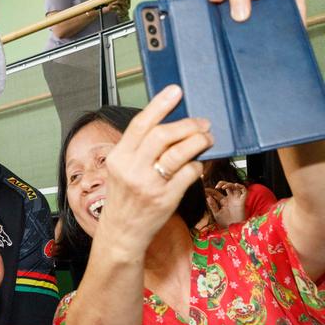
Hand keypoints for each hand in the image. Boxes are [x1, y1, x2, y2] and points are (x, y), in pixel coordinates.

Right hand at [98, 85, 211, 252]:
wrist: (121, 233)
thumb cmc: (124, 199)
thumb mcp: (121, 170)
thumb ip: (138, 149)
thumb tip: (169, 127)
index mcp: (117, 158)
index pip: (140, 125)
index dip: (160, 105)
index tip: (175, 90)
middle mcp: (131, 169)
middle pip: (163, 135)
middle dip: (188, 125)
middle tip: (202, 123)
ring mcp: (149, 185)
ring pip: (180, 152)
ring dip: (199, 142)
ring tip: (206, 139)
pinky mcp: (165, 199)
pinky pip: (189, 173)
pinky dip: (197, 166)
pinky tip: (195, 166)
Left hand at [207, 181, 246, 226]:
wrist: (234, 228)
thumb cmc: (226, 222)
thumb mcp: (216, 213)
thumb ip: (212, 205)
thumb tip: (208, 197)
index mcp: (223, 201)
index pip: (216, 193)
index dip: (210, 191)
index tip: (205, 190)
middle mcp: (230, 199)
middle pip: (226, 187)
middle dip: (221, 184)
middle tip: (216, 186)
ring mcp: (236, 199)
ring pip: (235, 187)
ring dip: (229, 184)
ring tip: (223, 187)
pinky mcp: (242, 201)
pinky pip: (244, 191)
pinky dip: (241, 186)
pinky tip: (235, 185)